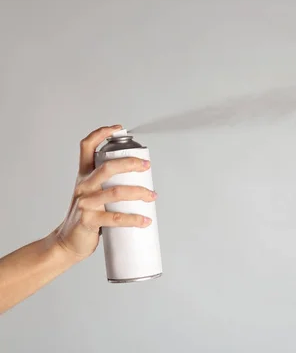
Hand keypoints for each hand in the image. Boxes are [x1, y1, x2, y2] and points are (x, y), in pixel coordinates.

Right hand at [51, 125, 156, 260]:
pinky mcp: (89, 221)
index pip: (86, 147)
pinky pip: (115, 218)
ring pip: (116, 192)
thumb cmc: (85, 217)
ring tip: (152, 196)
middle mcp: (83, 186)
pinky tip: (145, 220)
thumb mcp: (93, 195)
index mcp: (84, 176)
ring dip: (139, 192)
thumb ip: (109, 185)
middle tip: (146, 166)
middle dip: (130, 163)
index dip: (100, 133)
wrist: (67, 243)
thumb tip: (139, 180)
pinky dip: (134, 219)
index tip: (117, 128)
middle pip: (107, 167)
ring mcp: (85, 203)